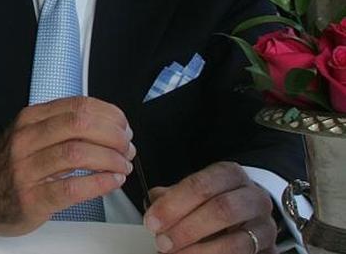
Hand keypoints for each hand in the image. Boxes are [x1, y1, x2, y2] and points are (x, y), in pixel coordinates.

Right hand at [0, 96, 133, 235]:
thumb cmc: (12, 166)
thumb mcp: (31, 135)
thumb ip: (64, 127)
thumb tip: (110, 125)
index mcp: (30, 119)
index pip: (78, 106)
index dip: (109, 115)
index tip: (123, 127)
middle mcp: (26, 139)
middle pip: (80, 125)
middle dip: (113, 135)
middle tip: (126, 147)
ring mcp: (26, 168)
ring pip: (78, 154)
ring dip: (111, 160)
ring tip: (122, 166)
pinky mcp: (32, 197)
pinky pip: (72, 187)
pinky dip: (99, 183)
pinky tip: (111, 182)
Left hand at [143, 162, 276, 253]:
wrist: (248, 216)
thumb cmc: (215, 201)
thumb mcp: (194, 192)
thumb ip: (172, 196)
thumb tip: (153, 204)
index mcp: (230, 175)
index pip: (201, 185)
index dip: (173, 204)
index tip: (152, 222)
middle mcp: (254, 197)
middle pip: (222, 210)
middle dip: (187, 229)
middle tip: (162, 241)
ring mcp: (266, 226)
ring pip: (237, 242)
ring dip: (201, 252)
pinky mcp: (270, 250)